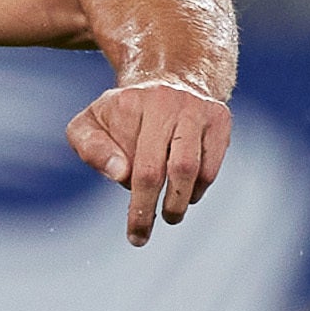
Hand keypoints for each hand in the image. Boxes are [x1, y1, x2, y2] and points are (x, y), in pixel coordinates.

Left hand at [69, 79, 229, 246]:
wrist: (169, 77)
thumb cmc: (121, 112)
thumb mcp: (89, 123)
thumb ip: (91, 148)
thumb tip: (121, 173)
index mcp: (133, 103)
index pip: (137, 164)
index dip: (137, 201)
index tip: (134, 230)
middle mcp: (169, 102)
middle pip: (168, 169)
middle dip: (155, 207)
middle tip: (144, 233)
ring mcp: (198, 109)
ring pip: (193, 168)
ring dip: (180, 200)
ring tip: (170, 215)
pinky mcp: (220, 118)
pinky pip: (212, 164)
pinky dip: (200, 186)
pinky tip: (187, 194)